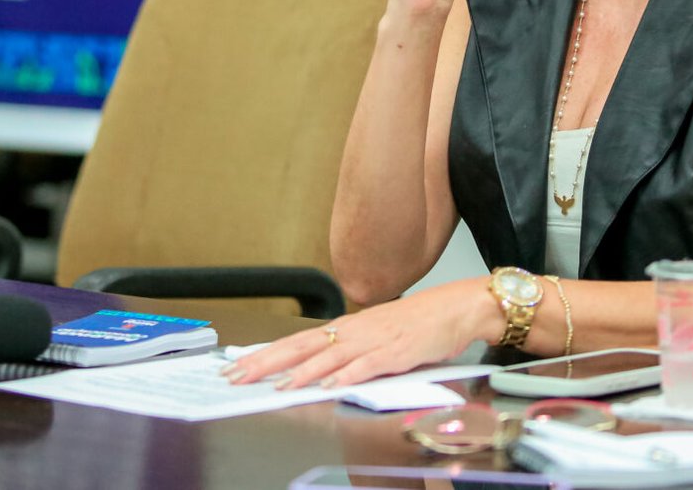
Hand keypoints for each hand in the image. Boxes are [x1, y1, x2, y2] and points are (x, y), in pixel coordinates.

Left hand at [220, 279, 498, 390]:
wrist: (454, 308)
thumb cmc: (417, 324)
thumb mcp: (374, 335)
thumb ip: (346, 352)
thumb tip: (316, 369)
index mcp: (345, 328)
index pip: (296, 342)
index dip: (265, 354)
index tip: (237, 366)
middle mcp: (353, 331)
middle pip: (302, 346)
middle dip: (267, 362)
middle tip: (238, 375)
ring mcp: (373, 341)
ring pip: (329, 356)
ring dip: (302, 371)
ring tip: (277, 384)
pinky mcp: (395, 353)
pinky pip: (367, 365)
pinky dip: (347, 375)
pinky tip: (331, 384)